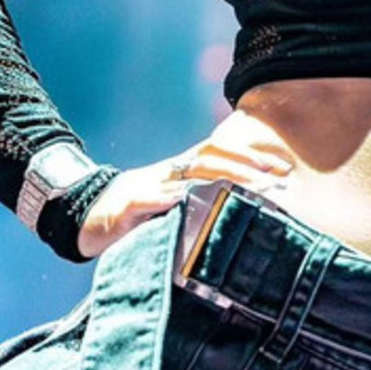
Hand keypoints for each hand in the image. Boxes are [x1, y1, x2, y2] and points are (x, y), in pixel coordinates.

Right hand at [76, 141, 293, 257]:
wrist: (88, 216)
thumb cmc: (142, 214)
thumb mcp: (177, 205)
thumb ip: (207, 202)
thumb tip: (253, 207)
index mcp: (183, 170)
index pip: (221, 154)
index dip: (251, 158)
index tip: (282, 170)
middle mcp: (169, 172)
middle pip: (211, 159)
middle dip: (245, 168)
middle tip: (275, 183)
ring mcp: (148, 186)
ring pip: (186, 175)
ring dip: (219, 180)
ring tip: (246, 191)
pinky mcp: (126, 206)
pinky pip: (147, 199)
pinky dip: (165, 198)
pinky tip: (183, 200)